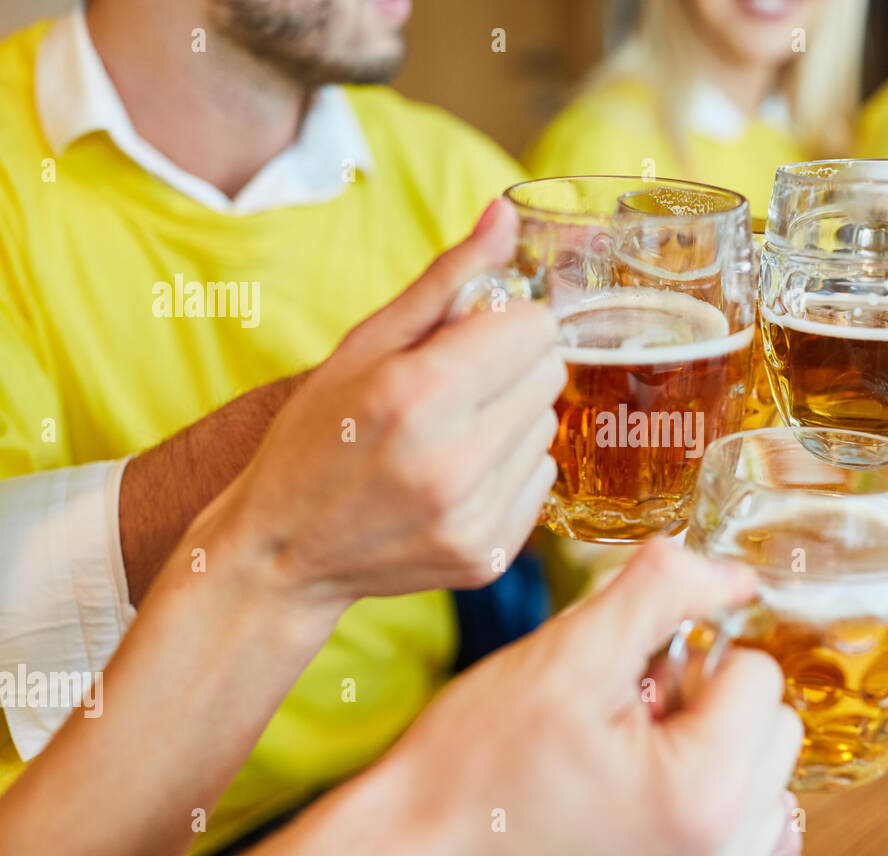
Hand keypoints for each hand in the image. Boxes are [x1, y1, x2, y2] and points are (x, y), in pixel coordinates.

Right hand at [212, 198, 565, 609]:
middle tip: (455, 386)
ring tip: (449, 436)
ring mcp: (474, 516)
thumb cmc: (314, 437)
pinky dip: (509, 470)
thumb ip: (445, 280)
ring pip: (548, 428)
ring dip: (512, 420)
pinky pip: (541, 480)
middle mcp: (453, 461)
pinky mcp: (490, 555)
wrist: (283, 554)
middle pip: (549, 375)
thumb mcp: (364, 345)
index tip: (472, 334)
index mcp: (418, 394)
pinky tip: (456, 477)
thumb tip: (507, 213)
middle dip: (511, 366)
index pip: (535, 328)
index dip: (506, 322)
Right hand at [241, 539, 804, 855]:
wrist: (416, 851)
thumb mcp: (566, 656)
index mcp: (704, 790)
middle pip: (774, 727)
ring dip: (712, 752)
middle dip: (707, 702)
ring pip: (765, 776)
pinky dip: (713, 802)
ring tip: (627, 760)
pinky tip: (646, 796)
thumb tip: (734, 573)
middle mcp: (727, 850)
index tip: (627, 677)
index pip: (759, 674)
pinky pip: (751, 831)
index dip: (689, 652)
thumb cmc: (475, 769)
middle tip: (625, 715)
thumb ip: (661, 594)